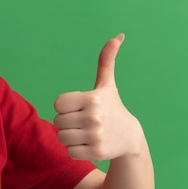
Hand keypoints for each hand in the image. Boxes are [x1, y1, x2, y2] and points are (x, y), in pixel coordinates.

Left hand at [53, 34, 142, 160]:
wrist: (130, 138)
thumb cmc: (112, 108)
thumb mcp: (107, 85)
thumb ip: (106, 61)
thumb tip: (118, 36)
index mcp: (92, 98)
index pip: (57, 104)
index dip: (65, 107)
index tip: (78, 107)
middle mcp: (93, 117)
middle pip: (57, 122)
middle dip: (67, 123)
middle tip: (83, 122)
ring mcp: (95, 135)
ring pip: (61, 137)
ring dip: (70, 137)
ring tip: (85, 133)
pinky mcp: (96, 152)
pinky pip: (69, 152)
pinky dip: (76, 150)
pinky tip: (89, 144)